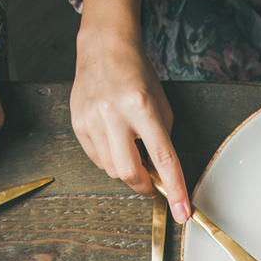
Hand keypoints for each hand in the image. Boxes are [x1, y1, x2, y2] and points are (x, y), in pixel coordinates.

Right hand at [71, 3, 187, 219]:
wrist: (103, 48)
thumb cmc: (136, 74)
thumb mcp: (160, 104)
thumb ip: (161, 140)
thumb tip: (159, 174)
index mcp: (141, 107)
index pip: (163, 158)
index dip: (174, 189)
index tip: (182, 212)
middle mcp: (114, 114)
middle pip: (129, 172)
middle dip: (143, 185)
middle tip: (151, 180)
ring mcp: (92, 120)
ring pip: (111, 169)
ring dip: (126, 168)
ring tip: (131, 146)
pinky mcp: (78, 124)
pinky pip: (97, 158)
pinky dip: (110, 158)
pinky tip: (114, 139)